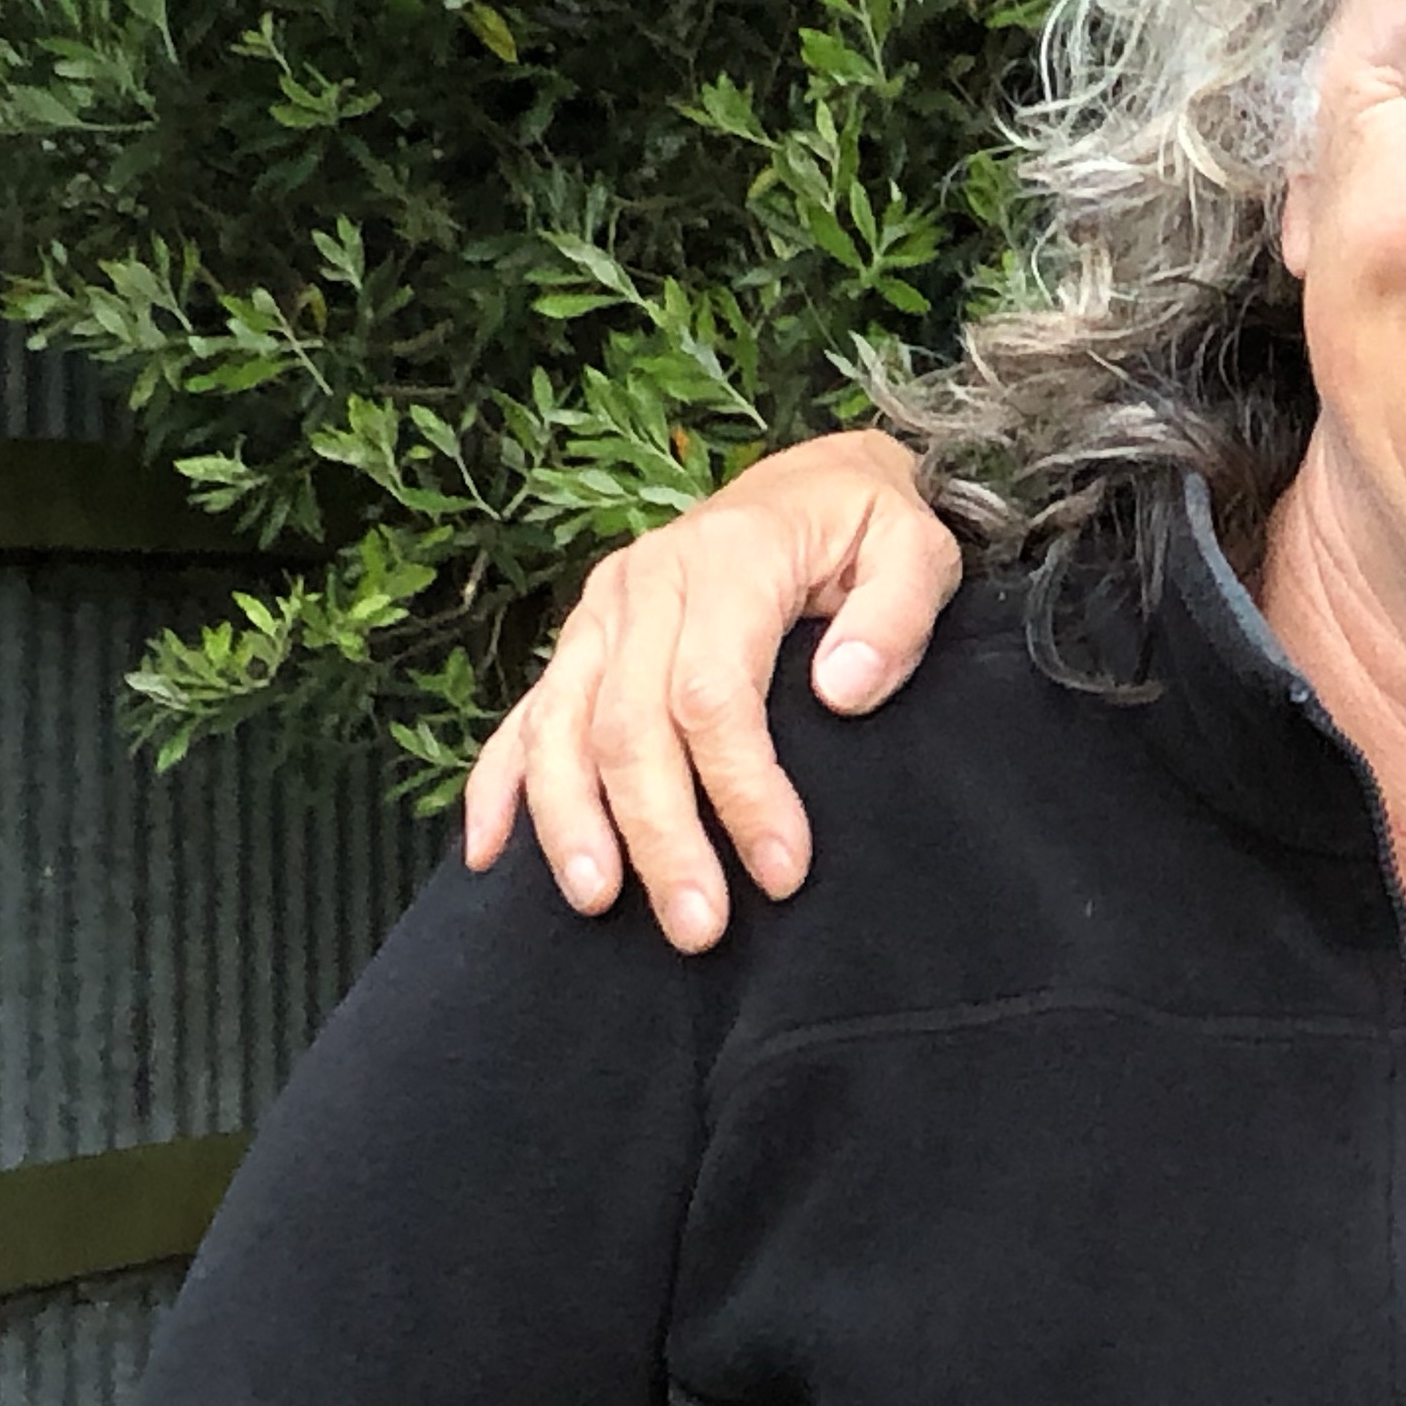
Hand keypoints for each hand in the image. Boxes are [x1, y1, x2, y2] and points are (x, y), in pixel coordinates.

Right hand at [461, 431, 961, 950]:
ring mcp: (601, 614)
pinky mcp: (581, 640)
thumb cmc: (869, 525)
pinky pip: (524, 716)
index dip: (742, 789)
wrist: (818, 480)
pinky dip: (499, 786)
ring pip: (560, 728)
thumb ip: (895, 614)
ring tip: (598, 901)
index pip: (714, 694)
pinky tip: (487, 856)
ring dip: (571, 822)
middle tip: (698, 924)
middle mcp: (646, 583)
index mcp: (727, 559)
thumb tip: (842, 691)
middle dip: (659, 834)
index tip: (781, 869)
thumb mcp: (918, 547)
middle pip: (629, 727)